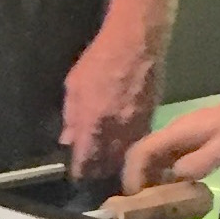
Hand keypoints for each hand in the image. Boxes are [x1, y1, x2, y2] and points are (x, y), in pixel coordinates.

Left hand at [59, 25, 162, 185]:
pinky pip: (139, 141)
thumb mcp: (74, 86)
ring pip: (126, 155)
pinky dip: (129, 147)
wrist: (136, 43)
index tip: (77, 176)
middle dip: (99, 172)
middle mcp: (117, 129)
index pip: (86, 160)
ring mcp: (137, 125)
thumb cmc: (99, 60)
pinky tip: (122, 146)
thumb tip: (67, 140)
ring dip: (116, 162)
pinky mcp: (152, 117)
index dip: (81, 172)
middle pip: (108, 164)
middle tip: (91, 172)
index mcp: (94, 123)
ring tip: (106, 164)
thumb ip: (71, 117)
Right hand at [124, 63, 219, 190]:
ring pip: (158, 156)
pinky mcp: (196, 139)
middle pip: (145, 153)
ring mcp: (186, 134)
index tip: (135, 196)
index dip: (133, 173)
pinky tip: (178, 187)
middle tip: (143, 203)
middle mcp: (176, 130)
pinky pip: (173, 157)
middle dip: (139, 177)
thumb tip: (174, 176)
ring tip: (158, 200)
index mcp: (179, 131)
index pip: (142, 150)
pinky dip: (168, 173)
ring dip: (153, 177)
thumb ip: (198, 163)